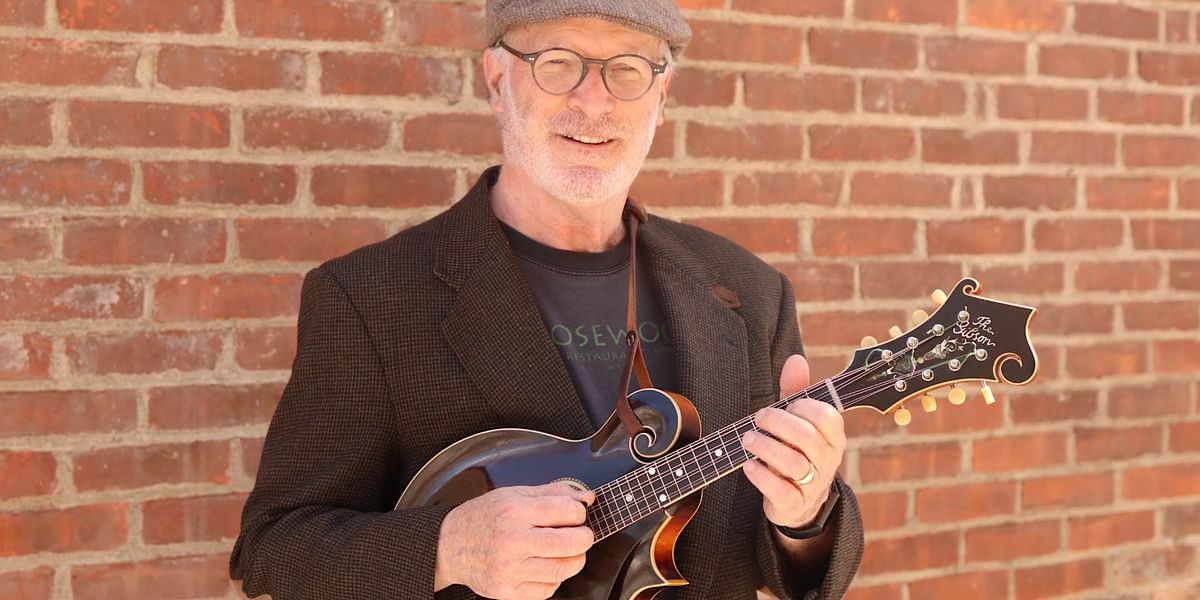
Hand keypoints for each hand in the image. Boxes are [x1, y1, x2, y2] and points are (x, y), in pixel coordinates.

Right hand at [434, 482, 594, 598]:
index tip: (575, 515)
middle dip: (585, 538)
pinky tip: (547, 567)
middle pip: (571, 543)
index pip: (567, 512)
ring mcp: (509, 569)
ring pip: (563, 569)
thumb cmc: (482, 518)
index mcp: (513, 511)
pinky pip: (547, 589)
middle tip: (581, 535)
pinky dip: (555, 579)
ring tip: (567, 551)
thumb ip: (552, 493)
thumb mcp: (513, 495)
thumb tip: (586, 497)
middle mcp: (511, 541)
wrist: (448, 546)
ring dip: (575, 560)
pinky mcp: (507, 591)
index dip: (579, 513)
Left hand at [742, 354, 846, 528]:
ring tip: (747, 439)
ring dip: (765, 447)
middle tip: (757, 419)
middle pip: (806, 437)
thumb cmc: (796, 450)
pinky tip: (748, 465)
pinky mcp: (794, 504)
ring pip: (795, 464)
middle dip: (777, 423)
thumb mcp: (798, 421)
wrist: (798, 501)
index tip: (785, 405)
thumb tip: (796, 359)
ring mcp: (813, 484)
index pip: (826, 416)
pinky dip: (761, 476)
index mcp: (834, 437)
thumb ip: (797, 391)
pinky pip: (782, 491)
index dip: (802, 406)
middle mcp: (828, 461)